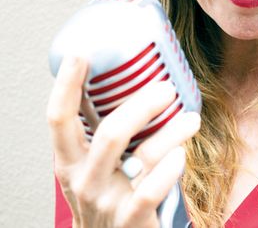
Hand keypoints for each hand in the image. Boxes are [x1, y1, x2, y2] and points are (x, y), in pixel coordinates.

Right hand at [47, 55, 200, 227]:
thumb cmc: (105, 195)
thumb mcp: (92, 165)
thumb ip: (102, 133)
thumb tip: (123, 86)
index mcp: (69, 160)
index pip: (59, 118)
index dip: (66, 86)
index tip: (80, 54)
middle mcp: (84, 179)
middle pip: (110, 132)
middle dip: (142, 105)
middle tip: (167, 88)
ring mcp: (106, 202)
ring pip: (141, 156)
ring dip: (172, 131)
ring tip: (191, 118)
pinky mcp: (130, 222)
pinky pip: (152, 191)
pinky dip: (170, 168)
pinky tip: (181, 154)